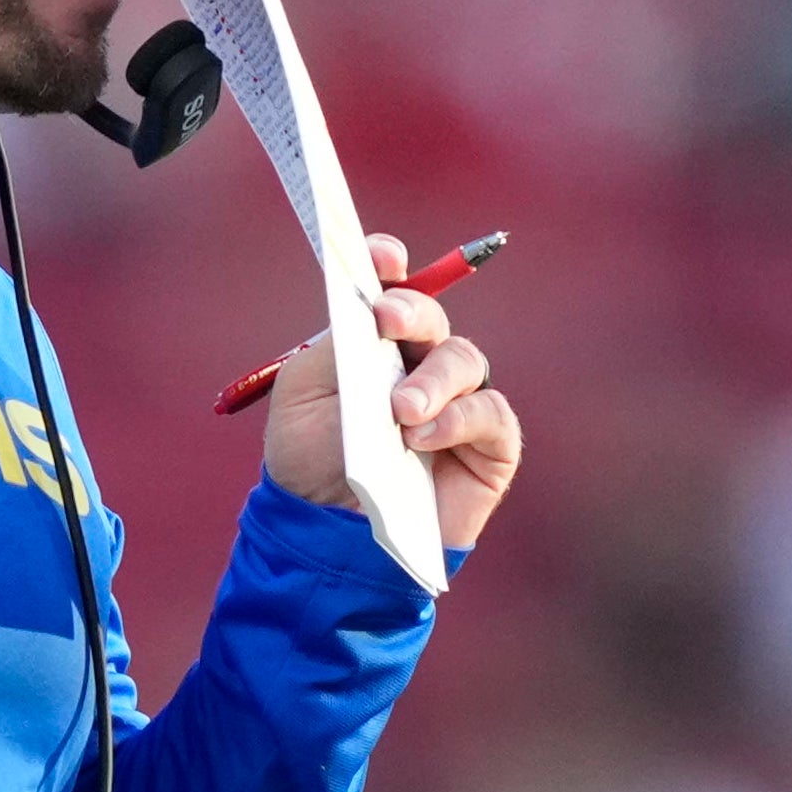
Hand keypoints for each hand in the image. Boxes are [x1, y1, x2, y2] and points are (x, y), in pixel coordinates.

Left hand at [261, 233, 524, 550]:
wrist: (324, 534)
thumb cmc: (311, 462)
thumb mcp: (303, 395)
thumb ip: (335, 348)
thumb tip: (372, 313)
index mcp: (374, 344)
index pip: (392, 291)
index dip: (390, 266)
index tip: (382, 257)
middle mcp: (420, 363)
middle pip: (431, 317)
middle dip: (412, 311)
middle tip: (387, 320)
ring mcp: (458, 401)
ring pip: (464, 360)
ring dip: (432, 379)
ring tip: (399, 412)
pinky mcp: (488, 445)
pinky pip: (487, 413)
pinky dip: (457, 418)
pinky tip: (421, 438)